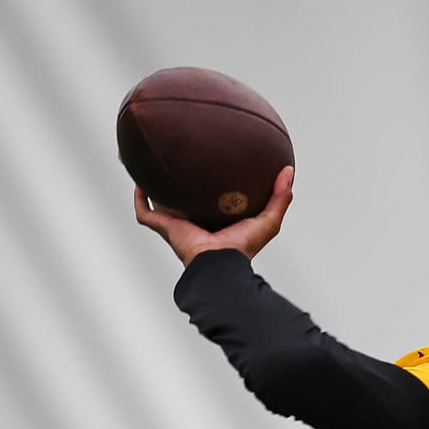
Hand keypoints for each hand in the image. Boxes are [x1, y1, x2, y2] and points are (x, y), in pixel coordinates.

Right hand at [133, 164, 294, 266]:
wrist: (221, 263)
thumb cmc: (243, 248)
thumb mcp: (268, 220)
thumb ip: (280, 197)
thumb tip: (289, 170)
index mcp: (215, 223)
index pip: (211, 204)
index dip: (210, 190)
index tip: (212, 170)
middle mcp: (194, 223)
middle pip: (182, 203)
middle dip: (179, 188)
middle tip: (178, 165)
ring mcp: (176, 226)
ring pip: (159, 206)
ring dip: (153, 189)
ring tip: (150, 167)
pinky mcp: (164, 227)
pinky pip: (145, 212)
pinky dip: (140, 198)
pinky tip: (139, 181)